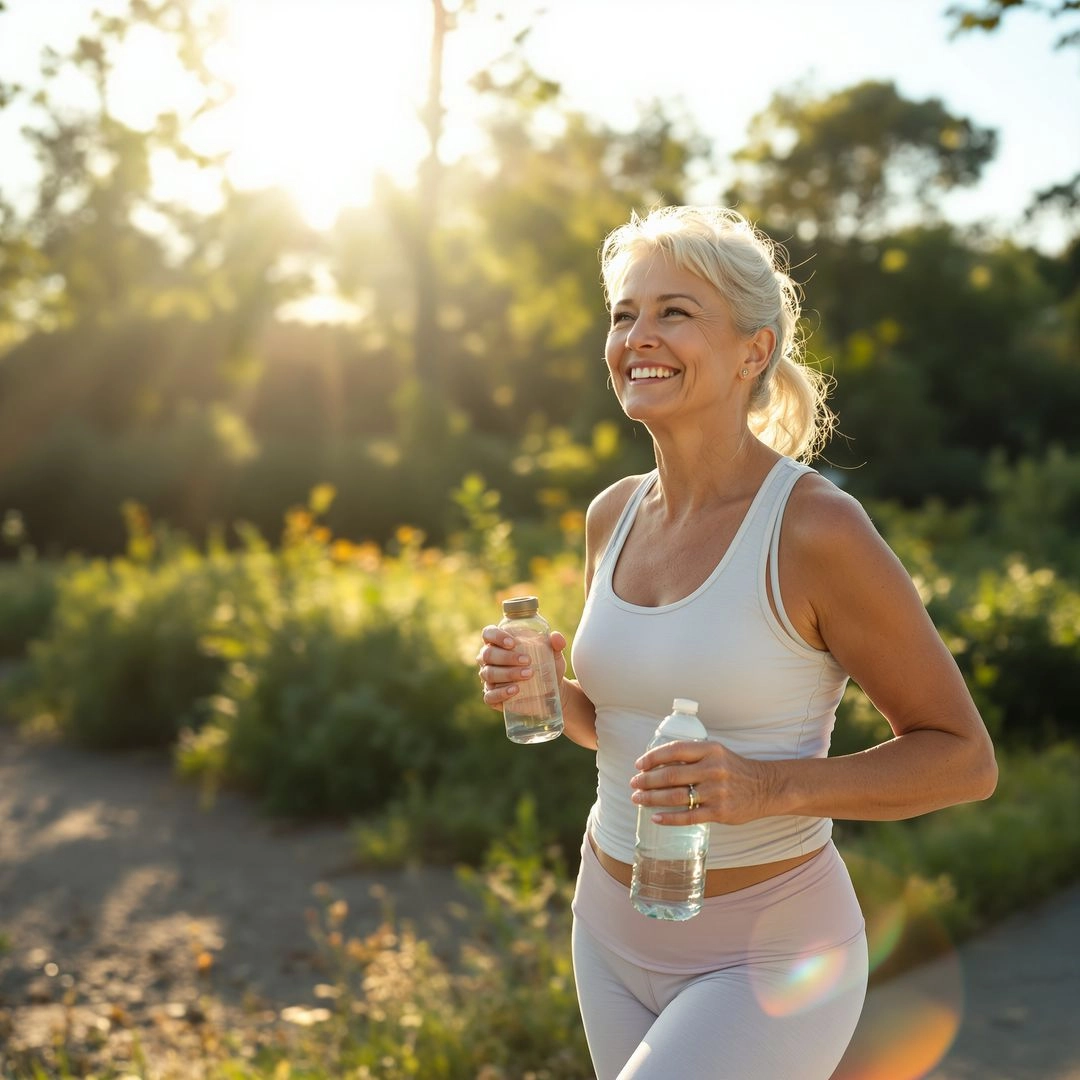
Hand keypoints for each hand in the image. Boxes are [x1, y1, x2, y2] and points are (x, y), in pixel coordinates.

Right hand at [475, 625, 567, 711]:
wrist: (550, 690)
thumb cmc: (546, 666)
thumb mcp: (554, 655)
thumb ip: (556, 644)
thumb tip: (556, 637)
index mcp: (499, 643)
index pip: (488, 633)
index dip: (496, 636)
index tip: (512, 643)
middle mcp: (489, 659)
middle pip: (488, 654)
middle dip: (507, 657)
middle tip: (528, 661)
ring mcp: (489, 679)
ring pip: (489, 673)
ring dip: (508, 673)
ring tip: (528, 675)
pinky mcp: (492, 696)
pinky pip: (489, 696)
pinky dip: (501, 693)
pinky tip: (515, 690)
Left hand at [629, 739, 772, 825]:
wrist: (765, 787)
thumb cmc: (733, 769)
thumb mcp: (716, 753)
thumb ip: (692, 755)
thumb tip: (657, 763)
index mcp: (710, 750)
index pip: (674, 750)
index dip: (652, 757)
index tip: (638, 765)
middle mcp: (712, 769)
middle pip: (670, 775)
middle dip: (647, 780)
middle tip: (634, 784)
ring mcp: (716, 792)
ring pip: (676, 796)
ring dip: (652, 798)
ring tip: (638, 799)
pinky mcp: (719, 812)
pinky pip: (688, 817)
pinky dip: (669, 818)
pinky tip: (655, 817)